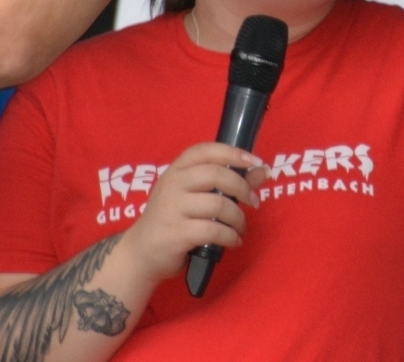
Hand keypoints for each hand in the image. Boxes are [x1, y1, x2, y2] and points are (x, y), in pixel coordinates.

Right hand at [118, 143, 266, 283]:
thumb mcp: (195, 196)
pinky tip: (234, 241)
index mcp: (177, 170)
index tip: (255, 162)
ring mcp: (172, 208)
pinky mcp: (176, 233)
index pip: (206, 150)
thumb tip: (263, 171)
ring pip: (218, 204)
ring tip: (241, 228)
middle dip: (242, 188)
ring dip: (238, 218)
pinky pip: (213, 230)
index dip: (233, 153)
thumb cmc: (172, 220)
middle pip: (216, 175)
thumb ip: (229, 182)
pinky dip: (230, 236)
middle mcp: (173, 184)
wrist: (141, 253)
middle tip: (253, 202)